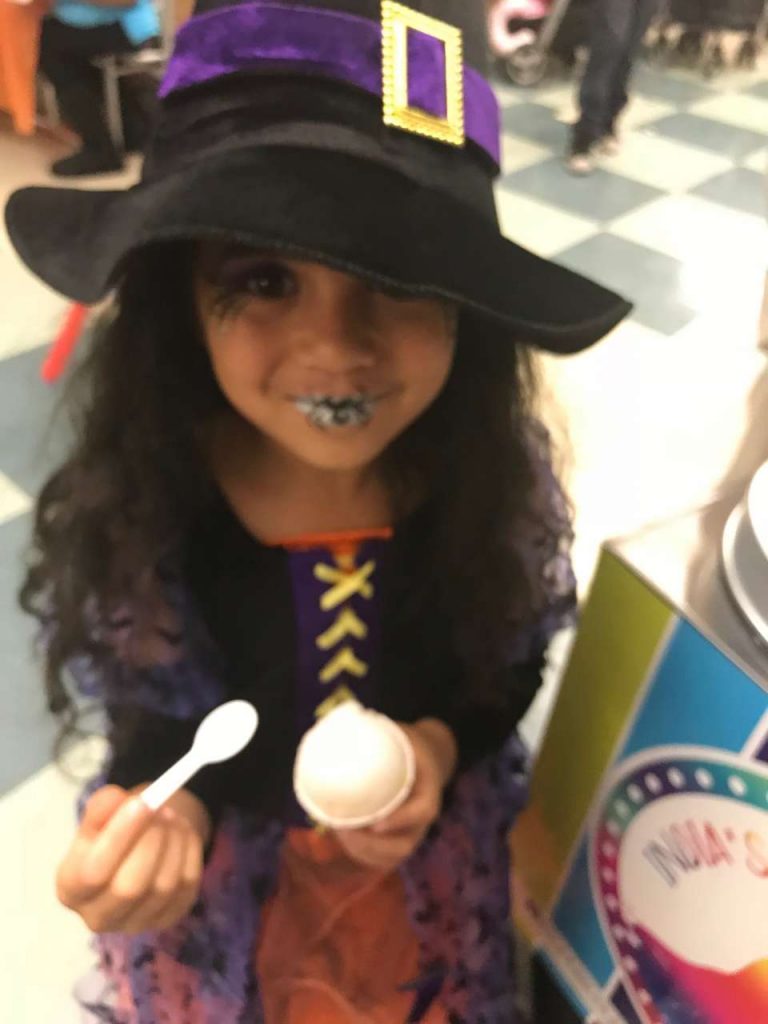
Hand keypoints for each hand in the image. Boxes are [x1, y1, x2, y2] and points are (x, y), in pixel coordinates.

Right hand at [56, 785, 207, 934]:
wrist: (135, 848)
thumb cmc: (109, 833)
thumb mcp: (98, 817)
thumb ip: (100, 808)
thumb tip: (114, 799)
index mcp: (72, 890)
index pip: (93, 873)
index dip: (119, 836)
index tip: (142, 803)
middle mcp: (99, 916)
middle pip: (129, 888)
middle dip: (150, 841)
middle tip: (161, 808)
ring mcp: (136, 923)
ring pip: (163, 886)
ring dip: (173, 842)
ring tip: (169, 816)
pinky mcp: (168, 917)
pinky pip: (187, 885)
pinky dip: (189, 851)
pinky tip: (181, 832)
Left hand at [334, 719, 456, 871]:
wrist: (427, 759)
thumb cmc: (411, 745)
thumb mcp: (404, 735)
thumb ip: (381, 733)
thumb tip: (340, 725)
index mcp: (429, 792)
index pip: (422, 812)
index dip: (400, 820)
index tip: (375, 823)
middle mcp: (422, 819)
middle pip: (403, 845)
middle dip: (370, 845)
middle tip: (342, 828)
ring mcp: (410, 832)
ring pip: (391, 856)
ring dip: (362, 851)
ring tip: (337, 831)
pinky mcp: (397, 839)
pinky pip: (382, 857)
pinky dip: (361, 853)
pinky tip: (341, 835)